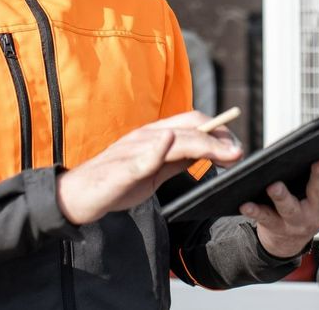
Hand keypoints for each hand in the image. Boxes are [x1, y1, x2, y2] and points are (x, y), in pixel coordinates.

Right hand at [56, 110, 242, 224]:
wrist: (78, 196)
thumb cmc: (115, 183)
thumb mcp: (153, 171)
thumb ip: (176, 160)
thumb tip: (204, 153)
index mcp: (154, 136)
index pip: (191, 122)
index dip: (218, 130)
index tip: (237, 146)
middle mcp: (145, 136)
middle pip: (188, 127)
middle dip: (218, 137)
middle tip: (239, 153)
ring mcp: (132, 150)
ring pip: (172, 139)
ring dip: (202, 144)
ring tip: (225, 153)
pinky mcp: (121, 169)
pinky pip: (140, 158)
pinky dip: (156, 150)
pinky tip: (168, 144)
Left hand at [239, 147, 318, 257]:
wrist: (286, 241)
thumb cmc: (303, 204)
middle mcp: (317, 212)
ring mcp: (297, 221)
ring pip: (290, 208)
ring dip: (283, 196)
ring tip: (274, 186)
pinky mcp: (275, 226)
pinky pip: (264, 216)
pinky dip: (254, 210)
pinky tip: (245, 202)